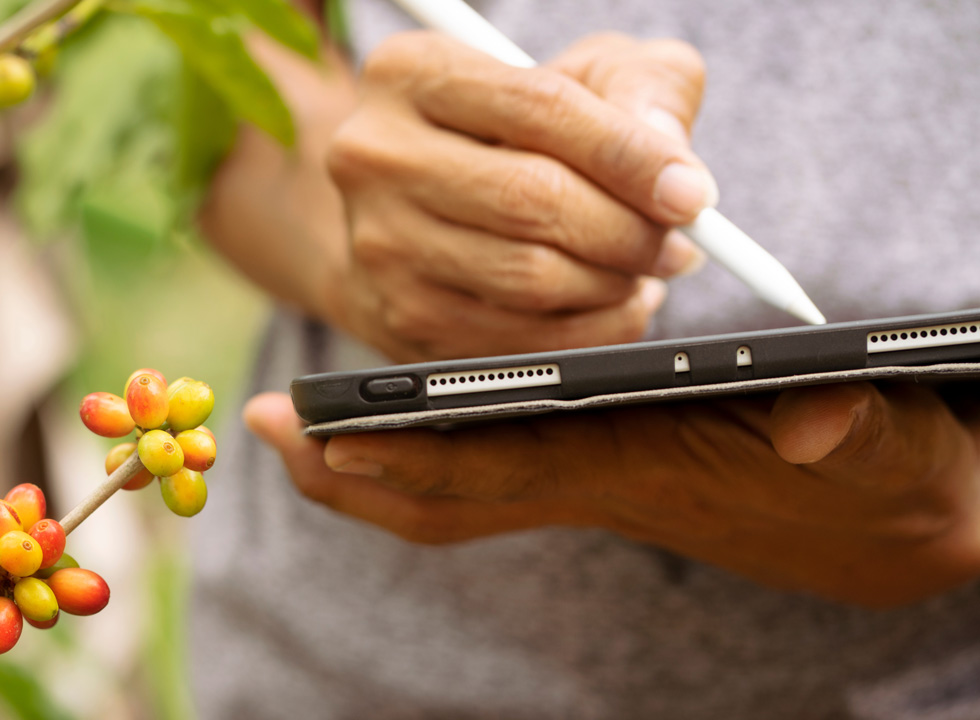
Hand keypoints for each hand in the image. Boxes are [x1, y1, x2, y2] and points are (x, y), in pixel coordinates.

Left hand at [246, 383, 979, 606]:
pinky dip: (421, 452)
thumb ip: (850, 427)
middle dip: (352, 469)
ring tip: (293, 426)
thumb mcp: (879, 438)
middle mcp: (589, 477)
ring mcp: (581, 476)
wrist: (874, 517)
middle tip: (264, 425)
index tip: (331, 435)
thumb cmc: (873, 467)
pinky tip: (383, 422)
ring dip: (368, 464)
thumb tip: (811, 422)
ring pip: (452, 489)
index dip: (414, 452)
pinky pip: (482, 470)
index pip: (507, 463)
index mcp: (636, 462)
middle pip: (447, 491)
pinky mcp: (590, 461)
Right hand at [320, 32, 716, 361]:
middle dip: (627, 230)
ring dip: (611, 284)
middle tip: (674, 242)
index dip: (628, 156)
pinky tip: (606, 306)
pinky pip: (514, 342)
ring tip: (640, 269)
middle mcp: (374, 155)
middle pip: (530, 199)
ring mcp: (378, 242)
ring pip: (526, 277)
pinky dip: (585, 333)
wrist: (414, 207)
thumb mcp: (579, 76)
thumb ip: (641, 90)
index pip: (538, 109)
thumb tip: (672, 166)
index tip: (692, 193)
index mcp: (410, 73)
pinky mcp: (395, 316)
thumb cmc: (510, 132)